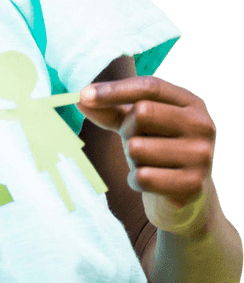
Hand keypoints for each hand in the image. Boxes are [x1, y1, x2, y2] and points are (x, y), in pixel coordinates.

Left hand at [77, 75, 215, 235]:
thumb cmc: (156, 149)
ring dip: (132, 158)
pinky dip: (135, 180)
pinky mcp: (193, 184)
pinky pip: (143, 177)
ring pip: (138, 147)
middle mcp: (202, 125)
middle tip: (135, 141)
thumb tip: (80, 98)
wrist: (185, 197)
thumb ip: (110, 109)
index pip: (149, 86)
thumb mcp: (135, 124)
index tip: (83, 95)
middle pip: (142, 112)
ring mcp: (201, 155)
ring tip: (147, 163)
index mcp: (191, 103)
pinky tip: (148, 182)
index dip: (114, 89)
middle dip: (127, 129)